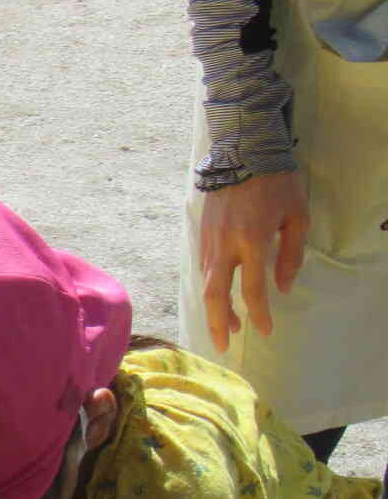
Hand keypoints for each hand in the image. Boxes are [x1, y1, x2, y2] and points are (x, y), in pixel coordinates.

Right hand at [198, 170, 308, 352]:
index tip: (266, 331)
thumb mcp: (297, 217)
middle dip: (218, 324)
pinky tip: (220, 294)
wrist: (242, 153)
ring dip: (216, 307)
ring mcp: (209, 241)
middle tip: (222, 345)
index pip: (254, 289)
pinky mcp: (201, 235)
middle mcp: (225, 246)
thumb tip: (283, 286)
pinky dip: (211, 287)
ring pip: (206, 284)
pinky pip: (204, 268)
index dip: (260, 314)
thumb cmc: (276, 183)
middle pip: (215, 295)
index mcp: (252, 242)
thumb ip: (291, 254)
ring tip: (227, 325)